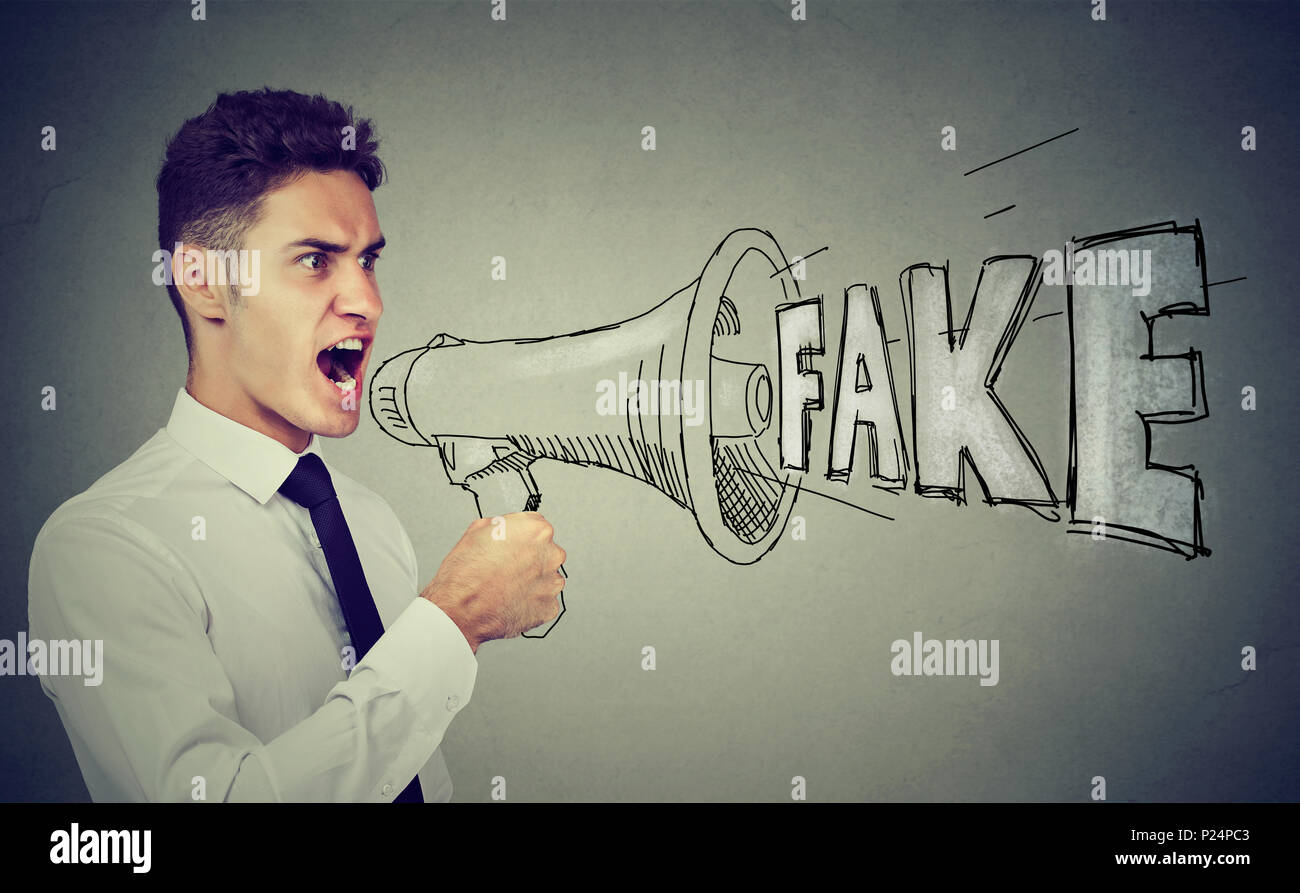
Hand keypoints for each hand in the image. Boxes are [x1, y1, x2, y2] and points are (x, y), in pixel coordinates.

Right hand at [420, 512, 565, 652]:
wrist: (458, 613)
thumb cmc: (465, 577)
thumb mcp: (477, 532)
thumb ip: (504, 525)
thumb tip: (509, 528)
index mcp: (536, 531)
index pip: (538, 527)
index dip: (521, 537)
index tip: (513, 545)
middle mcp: (550, 555)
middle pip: (545, 553)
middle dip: (529, 560)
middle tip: (507, 569)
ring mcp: (552, 584)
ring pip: (547, 578)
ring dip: (532, 582)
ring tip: (507, 588)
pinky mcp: (550, 608)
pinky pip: (544, 602)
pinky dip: (531, 603)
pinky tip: (512, 601)